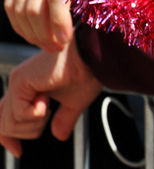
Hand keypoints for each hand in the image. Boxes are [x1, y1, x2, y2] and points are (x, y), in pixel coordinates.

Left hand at [0, 41, 101, 156]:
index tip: (18, 150)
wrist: (92, 54)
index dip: (8, 138)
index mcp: (28, 88)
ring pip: (9, 124)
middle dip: (25, 133)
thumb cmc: (87, 70)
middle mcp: (18, 84)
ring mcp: (17, 83)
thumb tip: (59, 134)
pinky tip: (48, 98)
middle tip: (47, 117)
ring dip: (34, 123)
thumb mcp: (74, 102)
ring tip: (50, 106)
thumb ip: (63, 119)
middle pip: (3, 124)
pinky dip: (37, 113)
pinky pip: (20, 114)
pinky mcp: (20, 82)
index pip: (5, 118)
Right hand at [5, 0, 73, 51]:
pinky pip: (9, 2)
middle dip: (45, 35)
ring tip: (45, 44)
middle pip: (34, 9)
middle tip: (56, 48)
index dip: (59, 24)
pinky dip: (18, 22)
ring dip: (30, 33)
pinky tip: (30, 33)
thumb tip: (105, 5)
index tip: (66, 41)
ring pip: (19, 10)